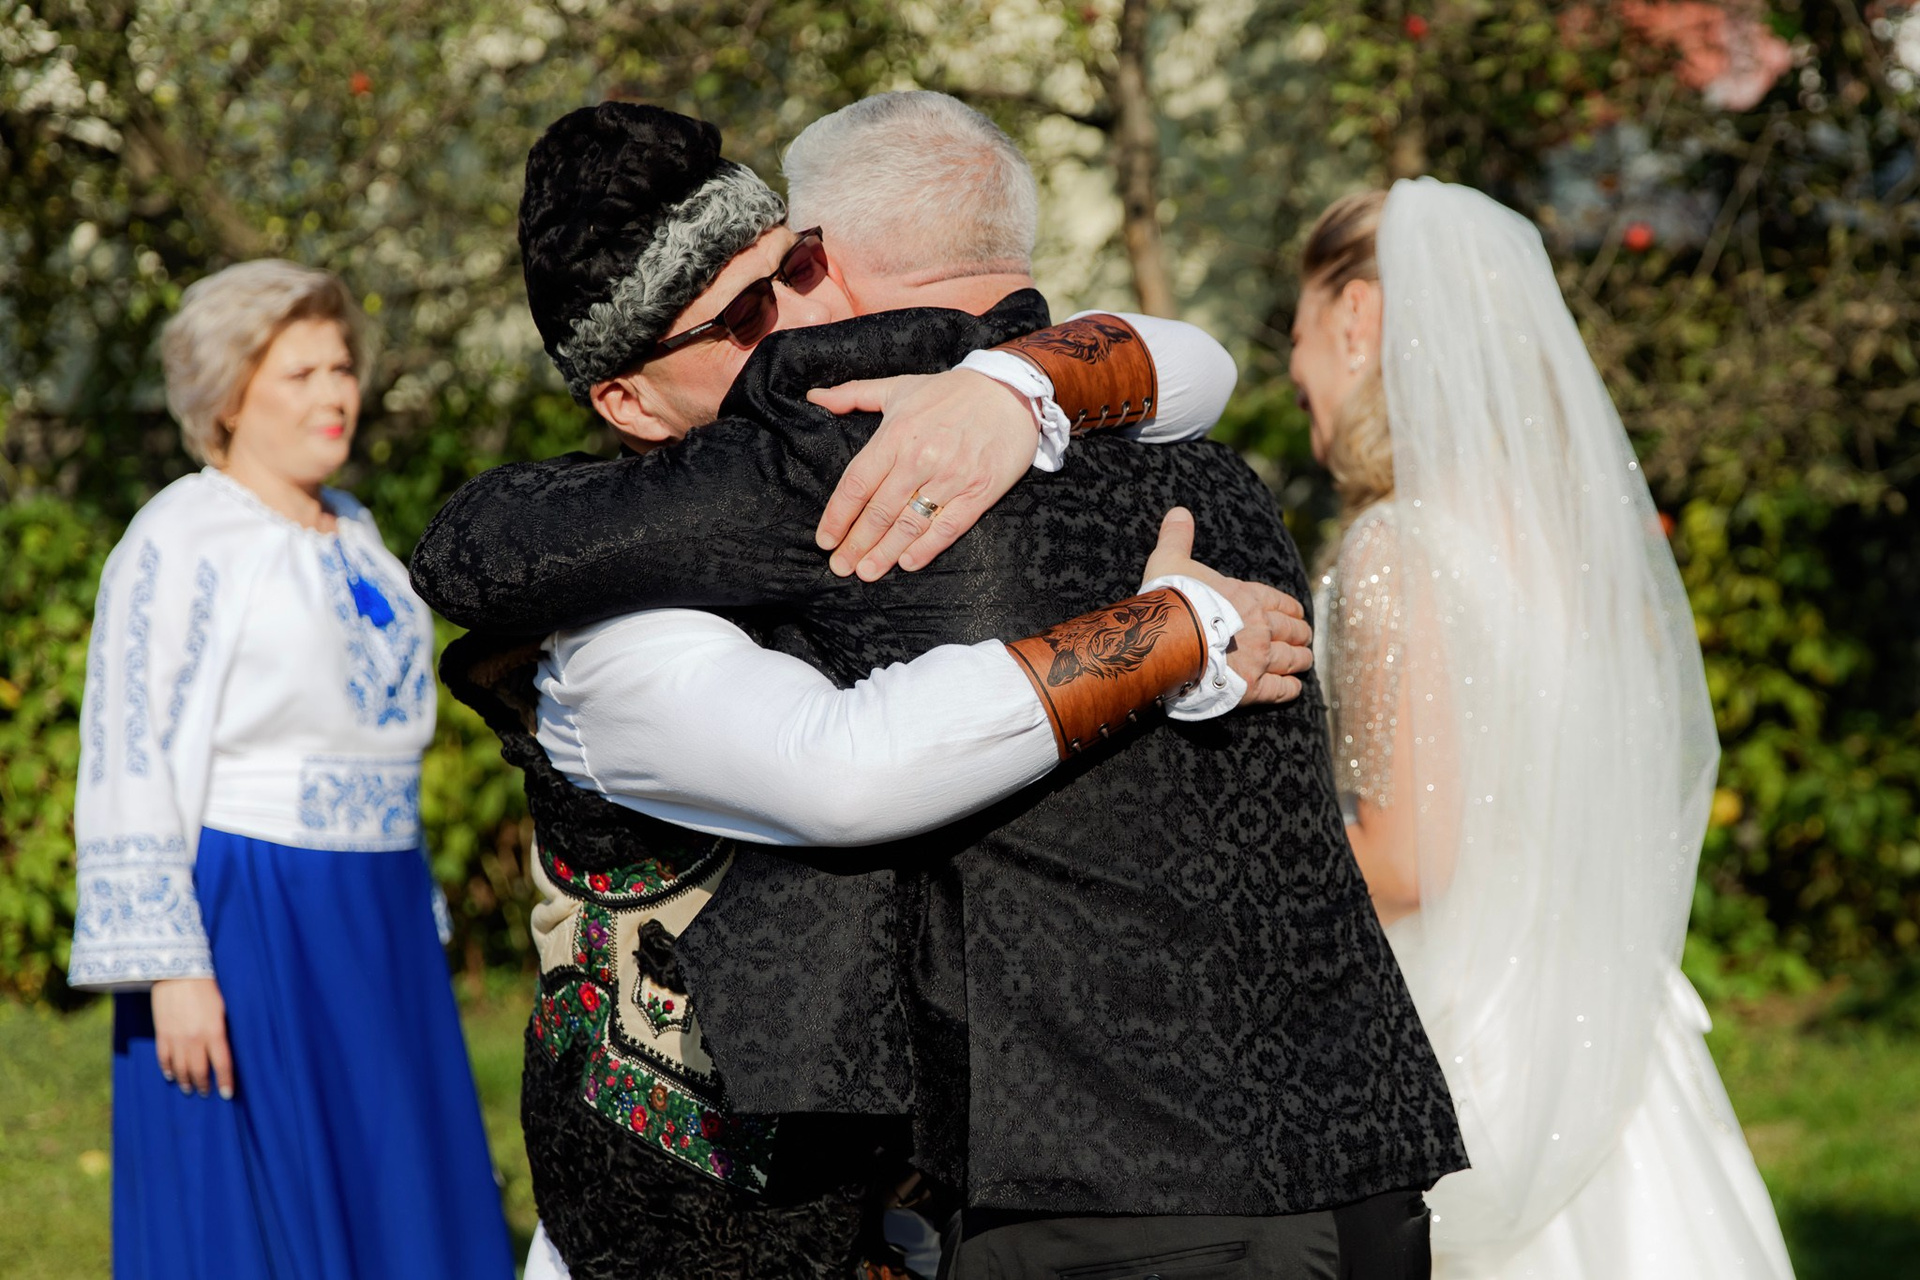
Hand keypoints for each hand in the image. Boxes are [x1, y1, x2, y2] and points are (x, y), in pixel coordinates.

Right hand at [150, 976, 235, 1099]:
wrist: (177, 974)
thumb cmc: (206, 987)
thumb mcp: (222, 1008)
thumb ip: (222, 1030)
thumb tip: (224, 1047)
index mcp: (214, 1032)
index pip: (222, 1064)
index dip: (225, 1081)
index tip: (227, 1094)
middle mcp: (194, 1040)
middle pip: (199, 1071)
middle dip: (203, 1084)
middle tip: (206, 1093)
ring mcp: (176, 1038)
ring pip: (180, 1069)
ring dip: (185, 1081)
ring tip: (189, 1089)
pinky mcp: (161, 1034)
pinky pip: (163, 1058)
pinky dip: (167, 1069)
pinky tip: (171, 1075)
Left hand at [809, 369, 1039, 580]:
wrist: (1010, 391)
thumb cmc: (949, 392)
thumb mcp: (898, 387)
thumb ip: (853, 395)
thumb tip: (814, 398)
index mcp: (896, 434)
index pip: (857, 484)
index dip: (838, 516)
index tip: (825, 539)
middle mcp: (920, 458)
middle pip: (879, 510)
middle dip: (856, 543)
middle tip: (841, 567)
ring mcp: (951, 477)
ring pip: (910, 523)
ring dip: (885, 552)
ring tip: (867, 572)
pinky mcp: (979, 491)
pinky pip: (948, 526)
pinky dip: (927, 547)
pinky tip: (907, 562)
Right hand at [1141, 507, 1312, 705]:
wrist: (1166, 640)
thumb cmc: (1169, 599)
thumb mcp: (1169, 560)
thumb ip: (1177, 537)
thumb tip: (1178, 510)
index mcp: (1246, 597)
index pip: (1280, 603)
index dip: (1290, 609)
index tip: (1296, 614)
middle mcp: (1261, 627)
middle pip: (1293, 632)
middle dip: (1300, 635)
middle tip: (1302, 640)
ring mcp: (1260, 659)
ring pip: (1294, 660)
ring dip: (1300, 660)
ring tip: (1303, 662)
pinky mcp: (1253, 688)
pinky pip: (1282, 690)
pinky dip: (1290, 689)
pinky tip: (1293, 688)